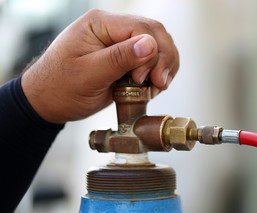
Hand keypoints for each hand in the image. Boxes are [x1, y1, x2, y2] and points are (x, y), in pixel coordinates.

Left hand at [21, 9, 178, 123]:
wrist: (49, 101)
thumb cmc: (60, 87)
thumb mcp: (87, 75)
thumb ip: (118, 58)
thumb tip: (149, 44)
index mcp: (99, 24)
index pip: (141, 28)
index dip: (152, 53)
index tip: (144, 78)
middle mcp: (112, 29)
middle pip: (155, 33)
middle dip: (163, 59)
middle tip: (159, 83)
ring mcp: (120, 42)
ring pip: (158, 45)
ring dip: (164, 66)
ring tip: (156, 87)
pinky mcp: (125, 58)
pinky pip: (152, 59)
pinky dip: (158, 73)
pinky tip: (152, 86)